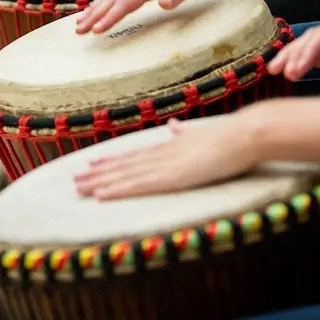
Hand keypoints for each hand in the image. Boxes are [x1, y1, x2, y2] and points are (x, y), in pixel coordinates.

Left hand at [74, 114, 257, 198]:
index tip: (93, 163)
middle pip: (125, 164)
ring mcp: (166, 164)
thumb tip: (173, 125)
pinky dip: (117, 189)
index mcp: (171, 145)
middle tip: (75, 178)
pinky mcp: (172, 176)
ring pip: (125, 174)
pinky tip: (101, 194)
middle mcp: (163, 153)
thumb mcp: (201, 133)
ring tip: (79, 186)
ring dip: (100, 181)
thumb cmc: (231, 136)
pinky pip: (138, 185)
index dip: (114, 160)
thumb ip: (185, 132)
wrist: (245, 134)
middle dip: (99, 172)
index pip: (136, 154)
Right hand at [75, 0, 213, 33]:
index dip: (111, 17)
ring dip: (94, 10)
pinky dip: (102, 3)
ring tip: (79, 24)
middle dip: (94, 15)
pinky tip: (94, 10)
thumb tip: (162, 5)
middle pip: (112, 0)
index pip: (126, 3)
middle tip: (78, 30)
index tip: (98, 30)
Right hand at [269, 5, 319, 89]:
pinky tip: (288, 73)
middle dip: (293, 55)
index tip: (297, 65)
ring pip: (308, 50)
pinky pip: (314, 61)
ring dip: (291, 59)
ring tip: (276, 72)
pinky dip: (300, 65)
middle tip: (280, 70)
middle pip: (310, 41)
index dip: (308, 49)